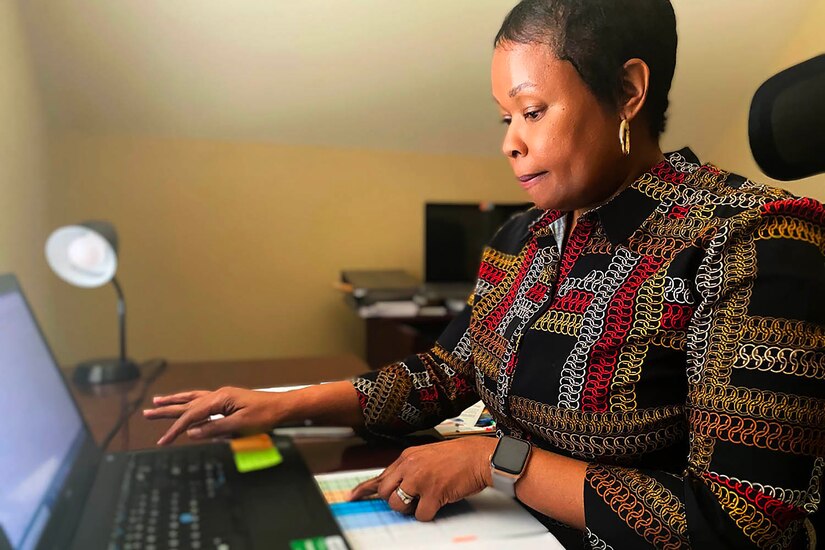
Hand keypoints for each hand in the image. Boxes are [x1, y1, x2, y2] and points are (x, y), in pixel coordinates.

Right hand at [143, 386, 283, 444]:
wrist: (283, 407)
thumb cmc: (265, 416)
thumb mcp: (239, 426)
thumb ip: (214, 430)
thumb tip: (192, 433)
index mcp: (220, 399)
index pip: (191, 415)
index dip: (175, 429)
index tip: (163, 440)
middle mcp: (218, 395)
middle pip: (187, 403)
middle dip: (166, 409)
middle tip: (147, 413)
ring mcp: (223, 397)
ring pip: (193, 399)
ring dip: (175, 402)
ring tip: (158, 401)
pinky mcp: (228, 402)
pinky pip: (203, 402)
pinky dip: (190, 404)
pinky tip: (186, 405)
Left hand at [349, 436, 496, 520]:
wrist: (480, 456)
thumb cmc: (459, 456)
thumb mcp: (427, 455)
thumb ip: (410, 468)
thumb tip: (397, 484)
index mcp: (408, 457)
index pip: (380, 475)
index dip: (365, 489)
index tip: (353, 496)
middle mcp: (410, 466)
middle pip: (386, 493)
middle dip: (396, 501)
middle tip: (412, 499)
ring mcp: (420, 480)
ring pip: (399, 505)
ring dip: (412, 509)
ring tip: (427, 499)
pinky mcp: (433, 493)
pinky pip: (421, 515)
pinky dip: (429, 514)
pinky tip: (439, 502)